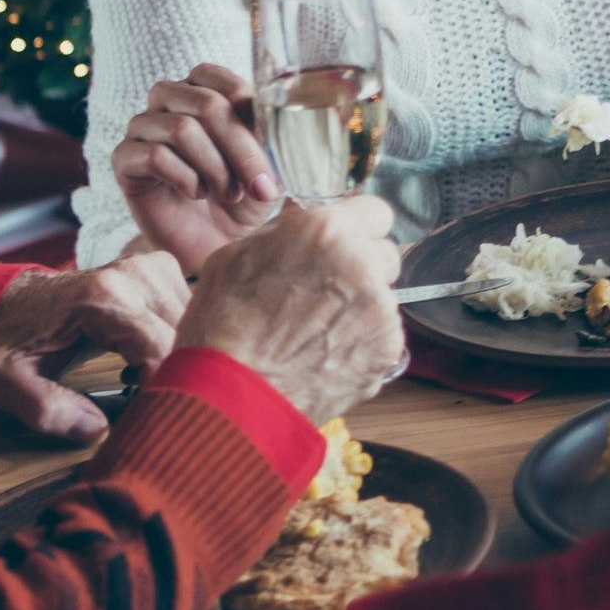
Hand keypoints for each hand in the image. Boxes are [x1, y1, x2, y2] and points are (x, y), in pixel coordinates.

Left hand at [0, 253, 189, 442]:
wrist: (4, 299)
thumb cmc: (7, 340)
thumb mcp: (5, 382)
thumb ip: (45, 408)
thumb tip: (97, 430)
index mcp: (102, 299)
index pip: (162, 350)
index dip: (162, 388)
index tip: (147, 415)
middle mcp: (134, 275)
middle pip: (186, 336)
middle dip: (175, 375)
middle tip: (144, 403)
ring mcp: (150, 268)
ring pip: (195, 323)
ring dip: (179, 356)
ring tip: (140, 378)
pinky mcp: (158, 269)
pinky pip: (191, 310)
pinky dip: (178, 338)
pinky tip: (147, 355)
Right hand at [109, 64, 283, 272]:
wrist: (215, 243)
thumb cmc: (244, 196)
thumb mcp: (270, 162)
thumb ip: (273, 130)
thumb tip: (285, 101)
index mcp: (204, 88)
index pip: (223, 80)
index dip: (251, 116)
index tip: (271, 155)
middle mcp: (168, 99)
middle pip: (205, 104)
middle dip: (239, 149)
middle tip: (257, 186)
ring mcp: (142, 126)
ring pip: (181, 129)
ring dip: (215, 167)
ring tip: (228, 192)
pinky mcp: (124, 158)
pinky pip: (154, 155)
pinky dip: (186, 179)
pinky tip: (196, 194)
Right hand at [171, 193, 405, 427]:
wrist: (230, 397)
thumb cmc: (222, 328)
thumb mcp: (237, 255)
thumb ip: (287, 233)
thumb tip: (306, 226)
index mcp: (328, 231)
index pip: (375, 212)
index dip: (356, 230)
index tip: (344, 246)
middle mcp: (363, 265)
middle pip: (384, 255)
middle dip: (362, 269)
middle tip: (323, 294)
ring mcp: (381, 311)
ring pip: (383, 299)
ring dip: (360, 309)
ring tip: (315, 334)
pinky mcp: (387, 351)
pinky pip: (382, 337)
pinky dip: (361, 345)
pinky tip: (324, 356)